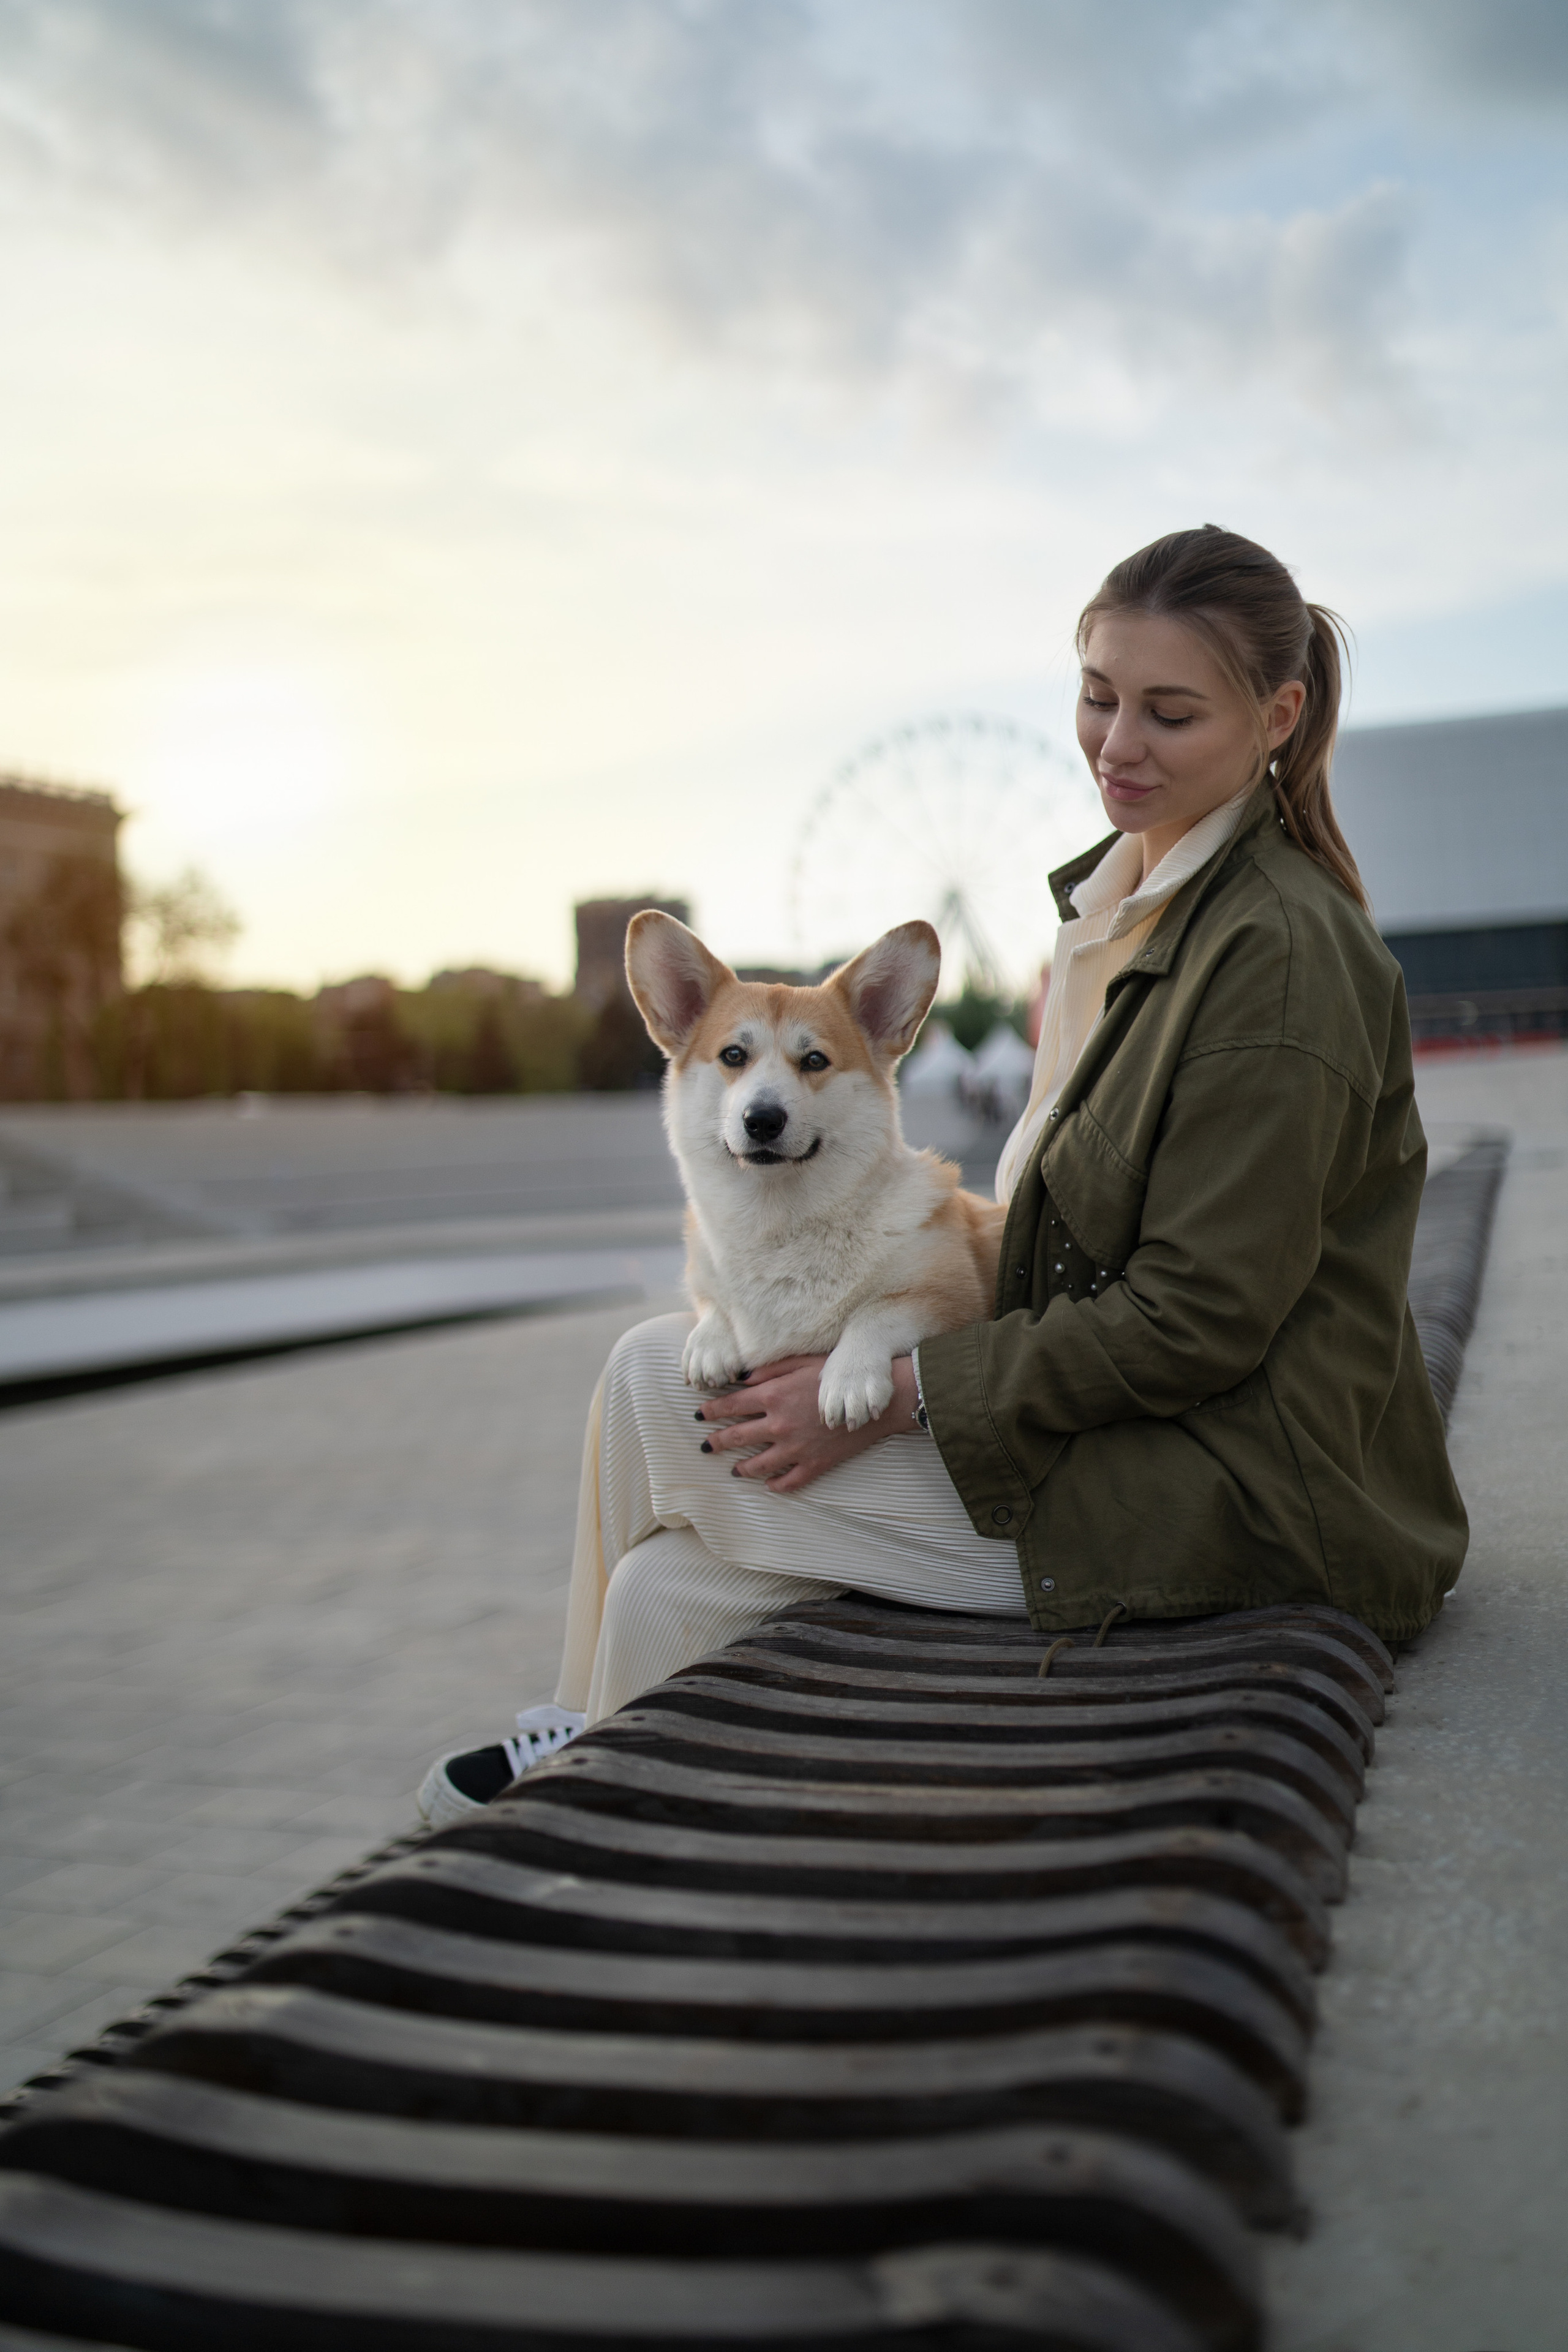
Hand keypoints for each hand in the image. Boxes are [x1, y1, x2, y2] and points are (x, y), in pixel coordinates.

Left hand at [696, 1354, 920, 1493]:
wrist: (874, 1401)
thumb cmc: (839, 1375)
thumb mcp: (801, 1362)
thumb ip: (769, 1370)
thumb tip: (741, 1379)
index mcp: (773, 1397)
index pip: (731, 1406)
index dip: (711, 1411)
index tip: (700, 1414)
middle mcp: (779, 1425)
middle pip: (737, 1437)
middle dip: (717, 1441)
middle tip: (705, 1446)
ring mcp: (795, 1448)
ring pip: (758, 1464)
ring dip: (742, 1468)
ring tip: (733, 1470)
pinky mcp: (814, 1464)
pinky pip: (790, 1481)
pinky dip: (777, 1485)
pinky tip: (769, 1486)